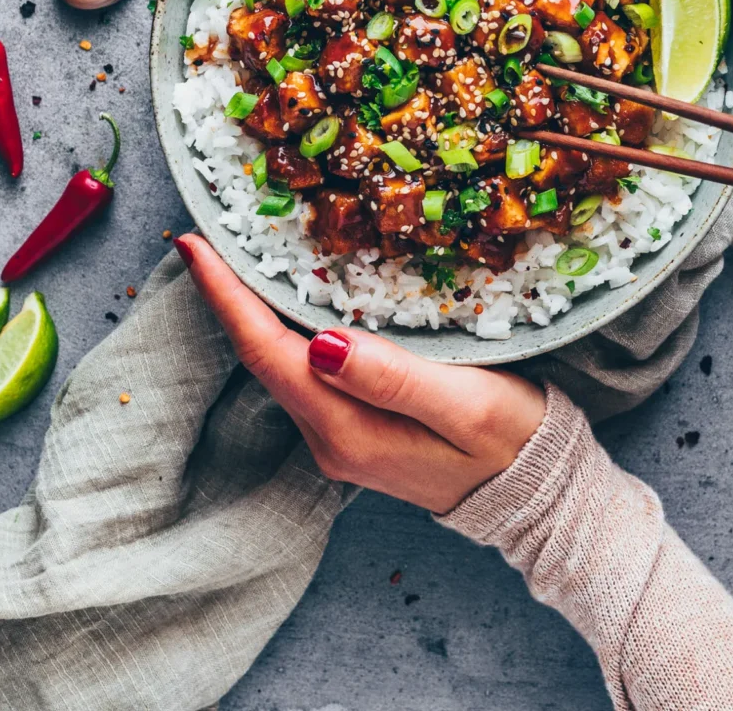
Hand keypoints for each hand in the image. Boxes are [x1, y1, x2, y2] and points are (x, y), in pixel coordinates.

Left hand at [176, 235, 545, 512]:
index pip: (269, 353)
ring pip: (280, 366)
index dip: (226, 298)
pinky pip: (305, 373)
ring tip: (234, 256)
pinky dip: (285, 330)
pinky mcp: (357, 430)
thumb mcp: (464, 403)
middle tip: (205, 236)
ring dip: (251, 313)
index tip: (193, 246)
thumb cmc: (513, 442)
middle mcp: (330, 439)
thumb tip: (320, 342)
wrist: (539, 496)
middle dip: (228, 298)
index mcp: (348, 430)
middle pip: (262, 358)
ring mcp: (341, 438)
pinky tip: (287, 300)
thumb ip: (392, 377)